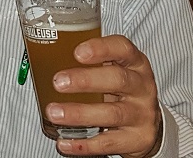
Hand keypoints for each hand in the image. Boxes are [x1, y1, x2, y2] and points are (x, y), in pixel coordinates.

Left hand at [46, 35, 161, 157]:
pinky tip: (64, 142)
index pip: (122, 48)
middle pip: (118, 80)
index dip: (100, 48)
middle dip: (85, 81)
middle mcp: (142, 86)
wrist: (147, 121)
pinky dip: (84, 144)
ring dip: (79, 113)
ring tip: (54, 112)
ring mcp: (141, 114)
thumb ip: (90, 60)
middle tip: (58, 82)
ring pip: (112, 114)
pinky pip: (108, 143)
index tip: (77, 52)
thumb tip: (45, 54)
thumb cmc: (120, 86)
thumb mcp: (113, 67)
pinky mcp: (137, 139)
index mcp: (135, 62)